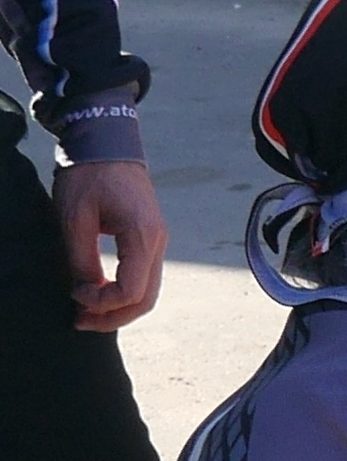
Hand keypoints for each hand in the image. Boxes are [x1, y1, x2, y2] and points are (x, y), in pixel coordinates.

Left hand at [53, 160, 167, 330]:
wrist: (106, 139)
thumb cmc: (89, 173)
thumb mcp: (75, 218)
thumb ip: (81, 261)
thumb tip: (85, 296)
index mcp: (142, 236)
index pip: (130, 291)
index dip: (101, 303)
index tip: (74, 294)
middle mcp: (158, 242)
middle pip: (145, 300)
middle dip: (113, 317)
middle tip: (80, 321)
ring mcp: (157, 241)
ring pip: (147, 292)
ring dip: (119, 308)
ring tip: (88, 311)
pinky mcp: (150, 238)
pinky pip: (143, 277)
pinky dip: (124, 292)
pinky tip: (100, 291)